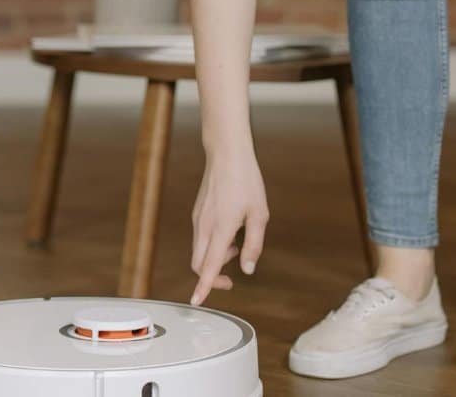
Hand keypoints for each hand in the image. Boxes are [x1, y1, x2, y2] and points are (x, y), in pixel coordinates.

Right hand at [189, 155, 268, 306]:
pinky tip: (231, 233)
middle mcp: (205, 226)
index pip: (207, 266)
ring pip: (199, 252)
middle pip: (198, 264)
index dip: (202, 287)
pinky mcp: (198, 213)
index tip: (196, 302)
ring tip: (238, 247)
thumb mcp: (259, 214)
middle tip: (231, 279)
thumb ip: (254, 245)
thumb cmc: (246, 181)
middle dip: (211, 277)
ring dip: (215, 259)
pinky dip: (213, 246)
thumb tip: (248, 269)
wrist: (227, 154)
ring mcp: (198, 219)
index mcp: (221, 229)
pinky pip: (201, 238)